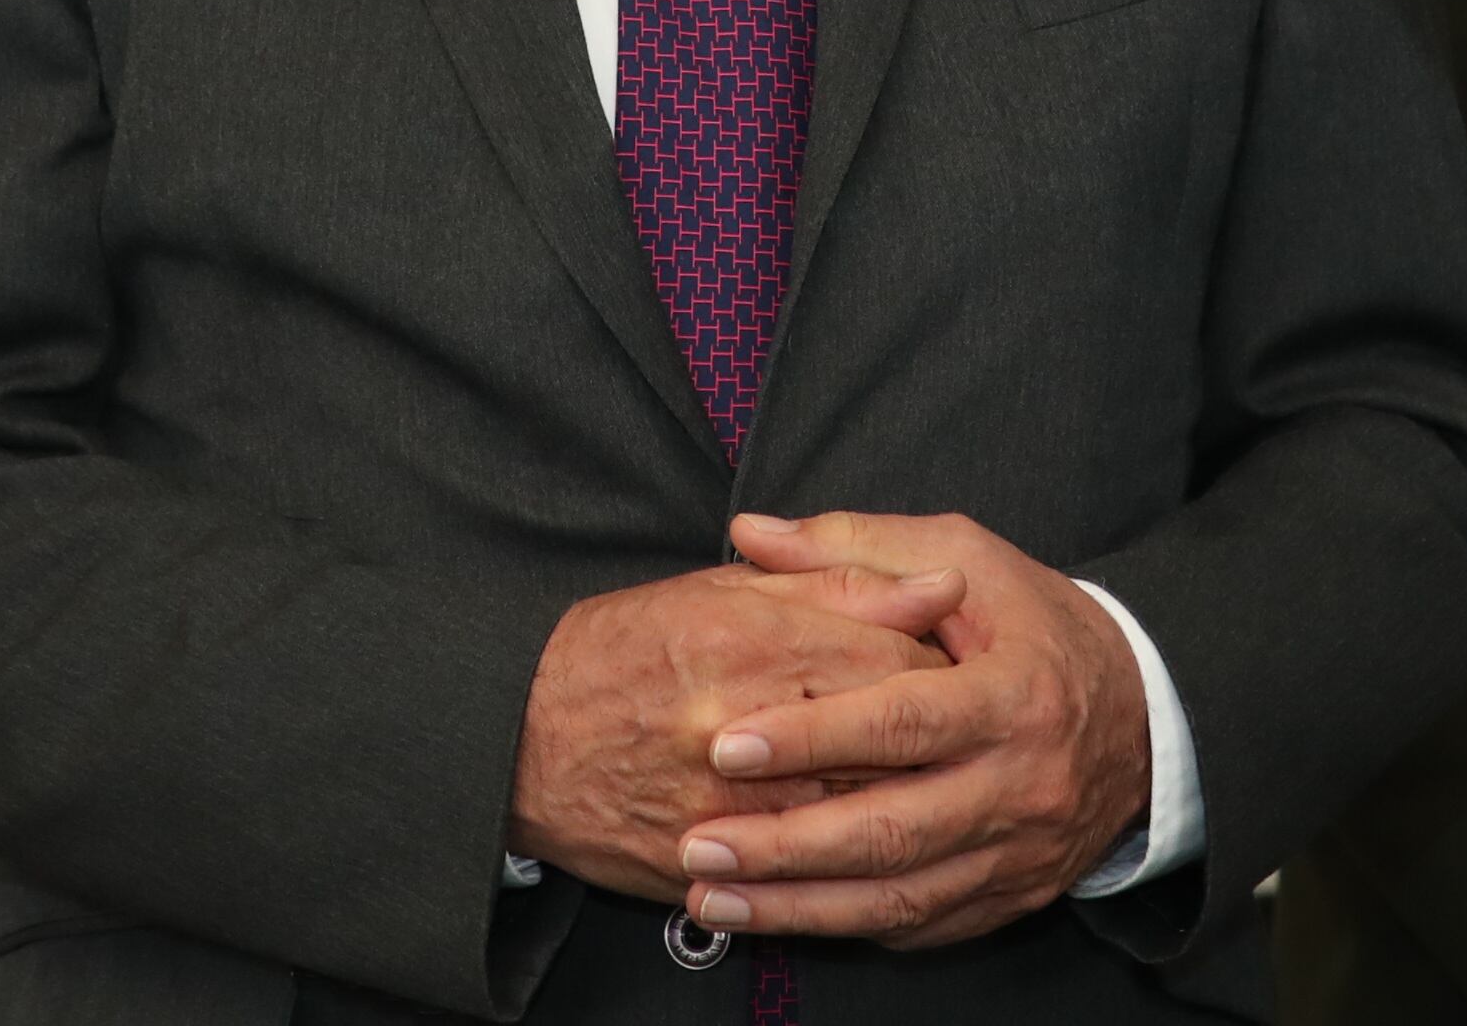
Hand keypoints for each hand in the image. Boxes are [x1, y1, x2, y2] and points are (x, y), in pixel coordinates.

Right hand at [507, 554, 966, 901]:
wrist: (514, 739)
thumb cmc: (623, 649)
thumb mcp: (726, 592)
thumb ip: (842, 584)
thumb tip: (945, 588)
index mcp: (752, 640)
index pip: (894, 663)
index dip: (938, 671)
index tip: (952, 672)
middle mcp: (741, 726)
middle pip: (887, 749)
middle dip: (931, 746)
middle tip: (949, 739)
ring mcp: (722, 806)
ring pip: (855, 822)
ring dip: (897, 807)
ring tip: (913, 789)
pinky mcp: (704, 865)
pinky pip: (802, 881)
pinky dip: (842, 867)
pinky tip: (859, 849)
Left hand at [673, 508, 1151, 947]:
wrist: (1146, 718)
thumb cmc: (1037, 625)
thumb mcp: (966, 559)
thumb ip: (855, 547)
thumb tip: (752, 532)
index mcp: (1013, 696)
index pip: (903, 723)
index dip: (813, 737)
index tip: (728, 742)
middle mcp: (1019, 786)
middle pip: (893, 829)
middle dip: (786, 844)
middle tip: (698, 840)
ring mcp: (1015, 854)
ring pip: (898, 897)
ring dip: (798, 905)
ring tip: (709, 896)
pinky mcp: (1007, 898)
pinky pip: (919, 926)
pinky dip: (843, 926)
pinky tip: (777, 916)